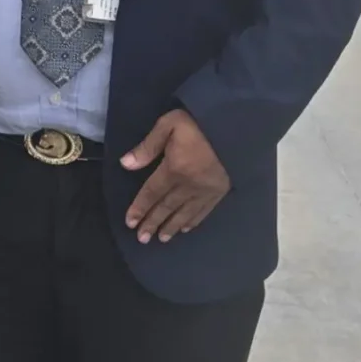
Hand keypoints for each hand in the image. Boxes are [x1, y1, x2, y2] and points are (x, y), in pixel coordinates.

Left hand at [120, 109, 229, 242]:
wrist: (235, 125)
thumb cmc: (197, 122)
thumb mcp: (169, 125)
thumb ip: (148, 146)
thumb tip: (125, 164)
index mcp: (174, 169)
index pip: (152, 193)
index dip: (140, 208)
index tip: (130, 223)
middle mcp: (189, 185)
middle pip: (166, 207)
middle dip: (152, 223)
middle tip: (142, 239)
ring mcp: (206, 190)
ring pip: (184, 213)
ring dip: (171, 227)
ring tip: (161, 239)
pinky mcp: (220, 191)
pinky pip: (203, 211)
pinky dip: (193, 221)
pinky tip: (185, 228)